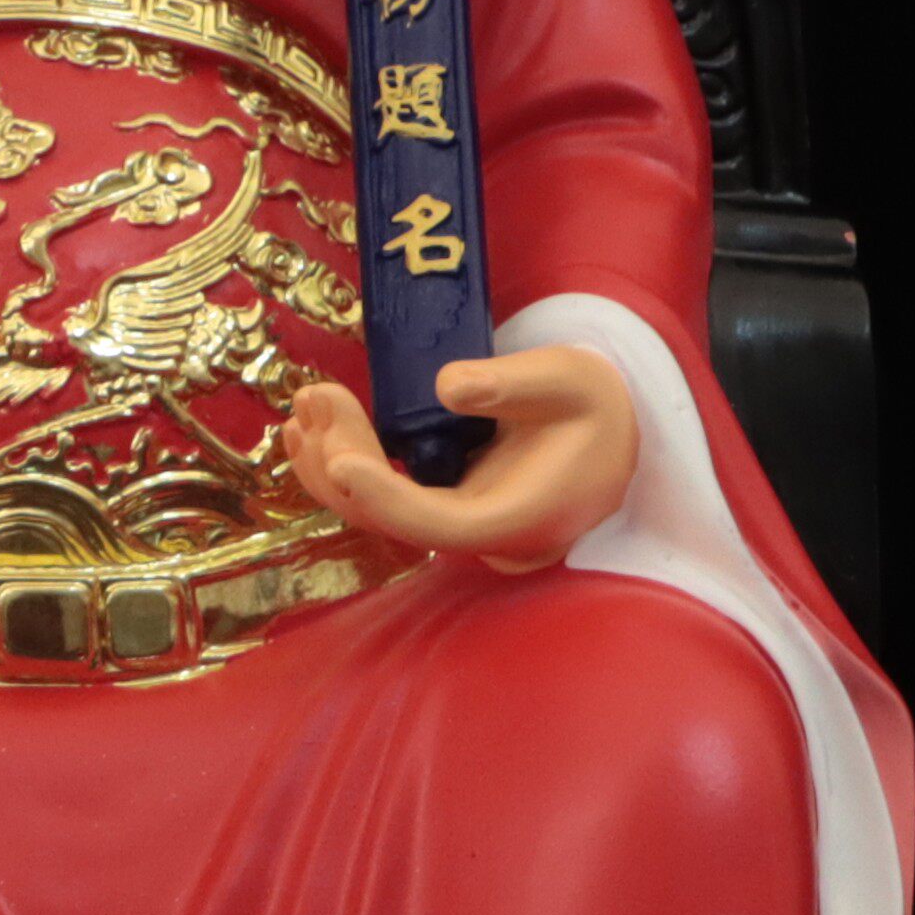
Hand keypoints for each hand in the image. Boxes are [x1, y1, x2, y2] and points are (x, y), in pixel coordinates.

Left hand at [284, 347, 638, 574]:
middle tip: (314, 398)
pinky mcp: (443, 503)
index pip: (439, 524)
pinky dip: (348, 465)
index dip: (384, 498)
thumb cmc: (596, 406)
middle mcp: (481, 536)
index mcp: (518, 519)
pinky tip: (315, 430)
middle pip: (395, 518)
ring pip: (381, 512)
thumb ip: (514, 383)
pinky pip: (386, 496)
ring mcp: (458, 523)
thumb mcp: (571, 378)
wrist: (612, 433)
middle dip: (343, 460)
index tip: (338, 460)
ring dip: (331, 464)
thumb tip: (447, 387)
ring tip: (302, 409)